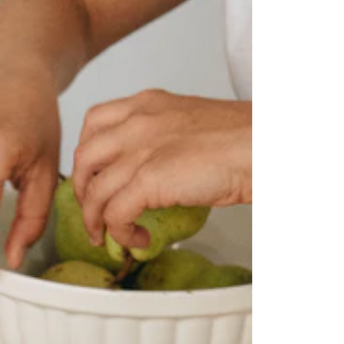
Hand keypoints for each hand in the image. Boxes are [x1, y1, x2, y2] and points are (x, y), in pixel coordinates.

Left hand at [73, 91, 255, 250]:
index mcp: (147, 104)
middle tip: (92, 212)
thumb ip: (163, 138)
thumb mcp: (190, 126)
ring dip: (96, 221)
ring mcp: (140, 150)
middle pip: (84, 159)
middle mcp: (137, 123)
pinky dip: (121, 233)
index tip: (92, 176)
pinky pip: (115, 215)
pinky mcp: (149, 179)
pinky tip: (137, 239)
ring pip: (94, 192)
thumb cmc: (241, 141)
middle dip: (82, 191)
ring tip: (107, 236)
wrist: (261, 147)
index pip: (94, 123)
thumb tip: (150, 170)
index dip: (87, 156)